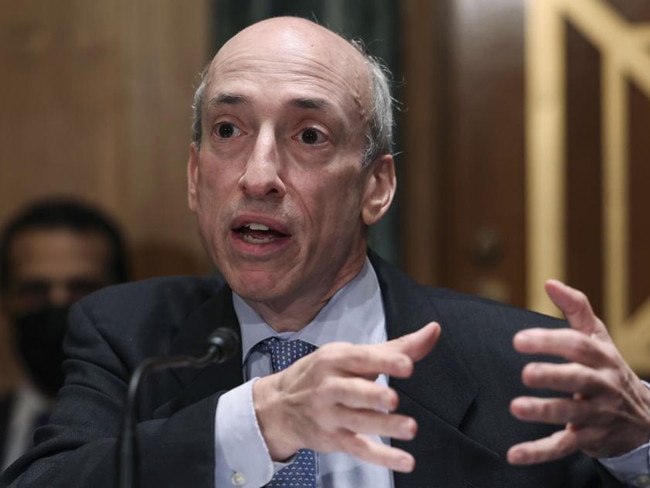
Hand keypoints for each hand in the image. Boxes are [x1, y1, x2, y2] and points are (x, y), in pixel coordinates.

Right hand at [253, 322, 439, 472]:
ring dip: (384, 426)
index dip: (383, 362)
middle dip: (372, 395)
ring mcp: (330, 415)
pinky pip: (359, 449)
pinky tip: (404, 460)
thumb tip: (433, 331)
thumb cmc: (322, 374)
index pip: (360, 359)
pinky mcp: (334, 439)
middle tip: (392, 399)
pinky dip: (382, 458)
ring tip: (410, 428)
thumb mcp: (351, 355)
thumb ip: (395, 347)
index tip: (406, 365)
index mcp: (335, 359)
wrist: (278, 406)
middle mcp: (329, 386)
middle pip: (352, 391)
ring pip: (358, 422)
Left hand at [508, 279, 649, 464]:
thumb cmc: (608, 368)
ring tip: (516, 408)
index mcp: (601, 357)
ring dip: (544, 412)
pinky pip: (562, 447)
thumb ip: (576, 309)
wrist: (646, 418)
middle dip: (553, 376)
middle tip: (526, 373)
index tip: (519, 340)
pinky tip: (514, 455)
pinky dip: (538, 452)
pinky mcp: (588, 440)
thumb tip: (550, 282)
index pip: (577, 346)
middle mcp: (602, 386)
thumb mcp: (598, 337)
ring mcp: (596, 415)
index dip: (550, 341)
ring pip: (571, 414)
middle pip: (578, 379)